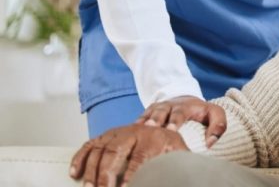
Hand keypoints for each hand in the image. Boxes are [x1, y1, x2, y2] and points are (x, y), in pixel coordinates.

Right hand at [70, 124, 186, 186]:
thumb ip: (179, 163)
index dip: (132, 175)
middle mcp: (133, 132)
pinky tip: (75, 173)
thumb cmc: (169, 146)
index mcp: (153, 137)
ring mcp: (117, 132)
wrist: (163, 123)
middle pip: (115, 152)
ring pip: (99, 149)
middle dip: (106, 175)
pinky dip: (80, 158)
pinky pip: (89, 145)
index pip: (140, 158)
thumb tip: (182, 173)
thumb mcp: (178, 152)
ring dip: (92, 171)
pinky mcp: (105, 136)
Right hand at [136, 96, 225, 147]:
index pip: (180, 113)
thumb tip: (211, 143)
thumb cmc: (201, 112)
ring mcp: (157, 108)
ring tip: (140, 131)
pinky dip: (136, 125)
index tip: (171, 130)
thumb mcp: (214, 113)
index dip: (175, 121)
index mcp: (186, 106)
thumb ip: (219, 125)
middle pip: (161, 112)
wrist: (184, 99)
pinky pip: (140, 118)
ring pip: (149, 114)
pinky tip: (131, 132)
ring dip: (144, 122)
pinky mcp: (148, 113)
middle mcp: (169, 106)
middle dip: (157, 120)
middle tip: (153, 129)